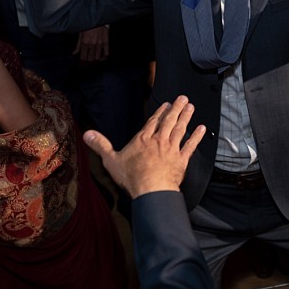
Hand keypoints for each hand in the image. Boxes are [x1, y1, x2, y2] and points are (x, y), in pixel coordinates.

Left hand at [75, 26, 109, 62]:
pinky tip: (101, 58)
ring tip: (92, 62)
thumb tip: (74, 53)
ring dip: (94, 61)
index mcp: (85, 42)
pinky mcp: (106, 42)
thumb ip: (77, 45)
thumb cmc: (88, 25)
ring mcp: (100, 44)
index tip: (81, 65)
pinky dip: (103, 58)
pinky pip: (106, 53)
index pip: (83, 58)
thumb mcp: (80, 34)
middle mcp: (92, 44)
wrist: (97, 18)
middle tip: (86, 65)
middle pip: (90, 59)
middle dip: (87, 64)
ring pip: (97, 58)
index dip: (82, 63)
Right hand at [83, 95, 205, 197]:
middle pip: (169, 121)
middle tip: (183, 98)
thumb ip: (101, 145)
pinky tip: (201, 129)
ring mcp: (171, 149)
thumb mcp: (111, 160)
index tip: (166, 104)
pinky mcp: (181, 160)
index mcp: (143, 139)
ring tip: (191, 107)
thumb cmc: (132, 176)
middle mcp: (159, 140)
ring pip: (180, 129)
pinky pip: (191, 145)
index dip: (160, 112)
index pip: (152, 122)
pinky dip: (196, 137)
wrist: (151, 189)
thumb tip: (87, 133)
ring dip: (186, 117)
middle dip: (176, 109)